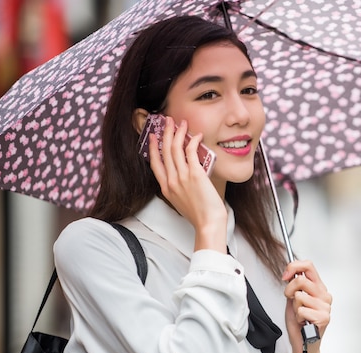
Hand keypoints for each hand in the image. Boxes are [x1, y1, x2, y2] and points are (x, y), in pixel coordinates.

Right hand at [149, 116, 226, 252]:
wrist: (208, 223)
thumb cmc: (200, 216)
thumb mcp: (182, 202)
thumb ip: (179, 189)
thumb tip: (184, 178)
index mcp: (166, 188)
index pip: (155, 163)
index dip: (153, 148)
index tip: (154, 137)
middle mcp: (171, 181)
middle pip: (164, 151)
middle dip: (165, 133)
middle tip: (168, 121)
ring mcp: (182, 177)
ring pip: (175, 148)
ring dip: (178, 133)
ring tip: (181, 123)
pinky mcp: (195, 174)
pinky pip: (190, 152)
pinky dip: (193, 141)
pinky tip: (197, 135)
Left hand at [282, 260, 331, 352]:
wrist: (303, 343)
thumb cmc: (299, 323)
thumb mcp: (294, 299)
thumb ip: (295, 285)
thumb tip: (290, 272)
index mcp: (319, 288)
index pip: (308, 265)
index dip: (293, 267)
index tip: (285, 275)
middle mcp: (324, 295)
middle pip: (301, 280)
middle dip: (289, 290)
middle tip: (291, 300)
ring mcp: (325, 306)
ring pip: (299, 296)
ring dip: (295, 307)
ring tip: (300, 315)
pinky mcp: (323, 318)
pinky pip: (301, 310)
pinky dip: (298, 317)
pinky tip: (303, 322)